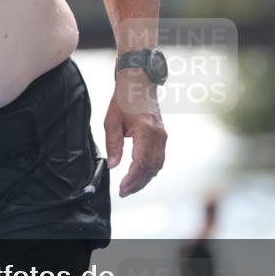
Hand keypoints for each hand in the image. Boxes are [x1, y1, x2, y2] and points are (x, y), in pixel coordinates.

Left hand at [103, 67, 166, 196]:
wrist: (139, 83)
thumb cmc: (123, 100)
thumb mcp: (112, 121)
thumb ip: (113, 144)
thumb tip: (113, 166)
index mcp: (145, 131)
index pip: (140, 163)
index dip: (131, 179)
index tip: (121, 189)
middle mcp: (158, 135)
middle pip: (151, 168)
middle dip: (138, 183)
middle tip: (124, 192)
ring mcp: (163, 136)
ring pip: (157, 166)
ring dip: (145, 179)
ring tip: (130, 187)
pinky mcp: (163, 136)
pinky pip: (159, 159)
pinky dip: (150, 170)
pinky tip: (139, 175)